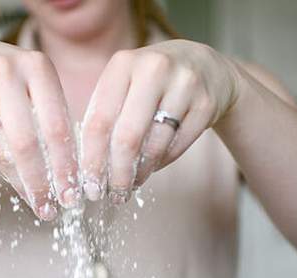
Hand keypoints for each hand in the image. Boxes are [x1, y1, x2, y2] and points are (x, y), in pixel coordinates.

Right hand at [0, 41, 78, 219]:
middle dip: (41, 182)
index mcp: (36, 66)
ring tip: (37, 204)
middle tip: (52, 208)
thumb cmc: (11, 84)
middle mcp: (5, 73)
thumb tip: (72, 177)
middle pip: (26, 142)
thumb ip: (53, 120)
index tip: (73, 193)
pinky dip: (3, 172)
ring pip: (2, 151)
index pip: (56, 125)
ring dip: (22, 183)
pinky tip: (17, 185)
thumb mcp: (35, 85)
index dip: (65, 165)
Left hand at [78, 40, 241, 201]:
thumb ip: (105, 116)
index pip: (99, 120)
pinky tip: (153, 167)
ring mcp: (184, 84)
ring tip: (132, 183)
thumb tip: (89, 170)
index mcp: (123, 64)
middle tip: (113, 194)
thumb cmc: (152, 84)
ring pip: (155, 145)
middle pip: (127, 137)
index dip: (92, 159)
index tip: (89, 185)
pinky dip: (162, 163)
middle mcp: (154, 68)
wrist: (205, 66)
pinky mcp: (207, 103)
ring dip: (141, 172)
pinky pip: (178, 146)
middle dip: (118, 174)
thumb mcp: (125, 84)